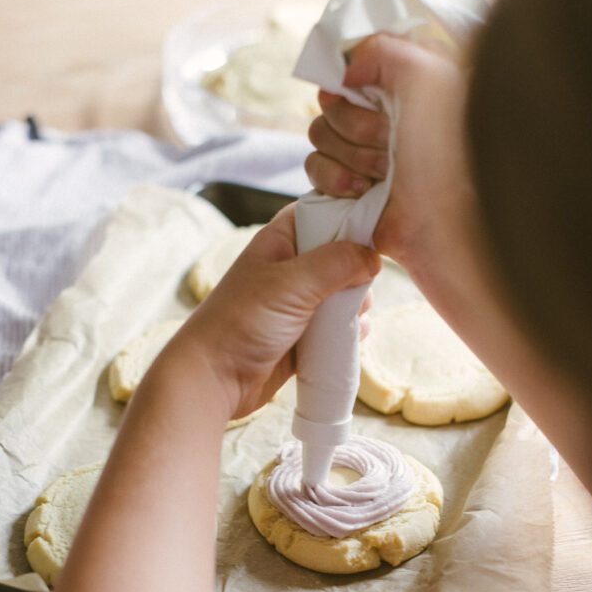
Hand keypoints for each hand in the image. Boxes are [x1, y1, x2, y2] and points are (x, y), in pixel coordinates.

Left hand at [171, 207, 378, 420]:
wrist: (214, 379)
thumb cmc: (242, 322)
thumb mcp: (293, 283)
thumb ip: (337, 263)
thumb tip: (373, 257)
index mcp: (281, 241)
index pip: (322, 212)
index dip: (349, 215)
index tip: (377, 229)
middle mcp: (290, 269)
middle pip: (341, 256)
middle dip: (358, 270)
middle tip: (360, 286)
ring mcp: (297, 304)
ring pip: (343, 294)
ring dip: (357, 305)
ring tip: (354, 316)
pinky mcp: (304, 337)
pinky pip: (338, 328)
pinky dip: (350, 332)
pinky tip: (354, 337)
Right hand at [305, 34, 471, 276]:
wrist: (450, 228)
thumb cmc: (449, 155)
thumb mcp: (431, 77)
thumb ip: (384, 48)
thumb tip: (345, 69)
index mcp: (408, 85)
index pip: (354, 64)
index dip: (356, 82)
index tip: (377, 98)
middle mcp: (386, 116)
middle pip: (331, 101)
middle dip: (355, 125)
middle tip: (389, 143)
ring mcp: (367, 153)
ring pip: (319, 134)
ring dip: (348, 154)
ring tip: (381, 175)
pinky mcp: (350, 188)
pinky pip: (314, 169)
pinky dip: (333, 179)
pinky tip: (362, 192)